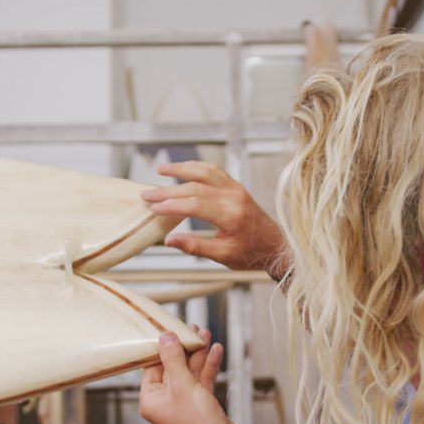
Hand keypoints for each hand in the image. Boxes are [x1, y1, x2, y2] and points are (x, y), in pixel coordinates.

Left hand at [139, 325, 237, 423]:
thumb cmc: (197, 423)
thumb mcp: (182, 384)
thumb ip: (173, 359)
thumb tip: (165, 338)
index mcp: (151, 400)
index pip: (152, 367)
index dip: (163, 347)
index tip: (171, 329)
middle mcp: (165, 402)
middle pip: (172, 368)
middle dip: (184, 348)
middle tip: (193, 329)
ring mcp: (184, 404)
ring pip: (189, 373)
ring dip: (198, 354)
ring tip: (206, 334)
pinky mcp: (201, 406)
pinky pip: (201, 382)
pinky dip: (208, 367)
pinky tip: (216, 351)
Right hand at [140, 161, 288, 278]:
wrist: (276, 247)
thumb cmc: (251, 254)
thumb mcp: (223, 256)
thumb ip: (196, 247)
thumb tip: (168, 241)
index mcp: (231, 215)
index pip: (194, 204)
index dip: (171, 205)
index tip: (153, 208)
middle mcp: (234, 197)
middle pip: (195, 187)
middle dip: (168, 190)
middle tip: (146, 194)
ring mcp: (237, 189)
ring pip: (205, 171)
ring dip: (182, 168)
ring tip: (161, 170)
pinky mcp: (237, 187)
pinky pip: (215, 171)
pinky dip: (197, 167)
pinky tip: (183, 169)